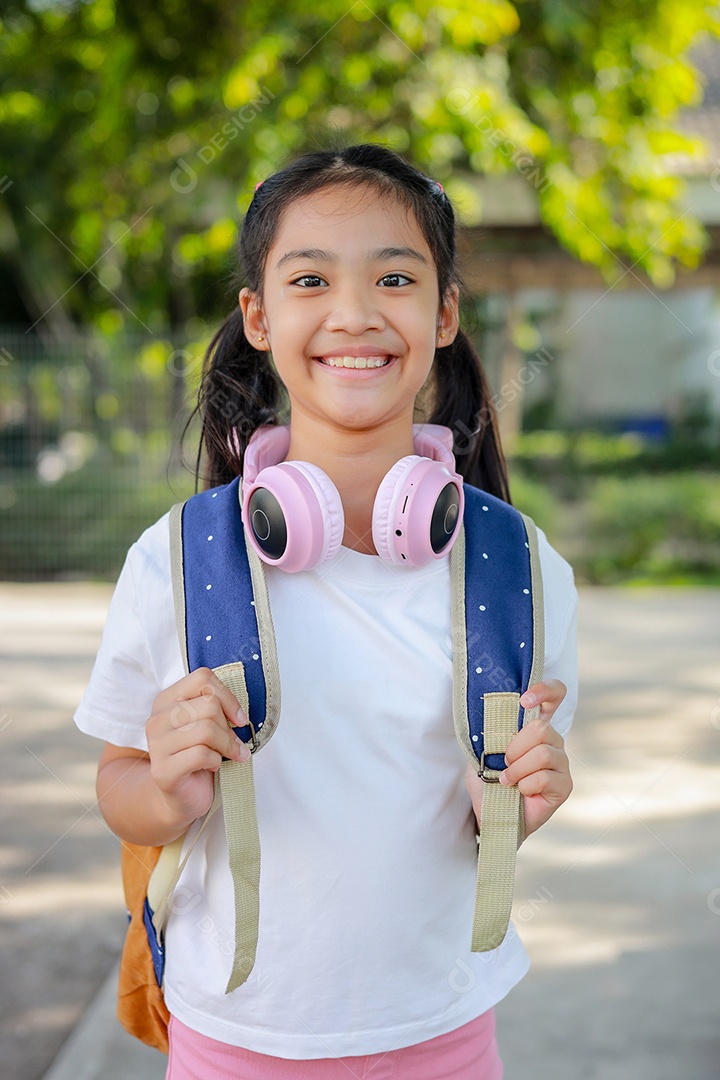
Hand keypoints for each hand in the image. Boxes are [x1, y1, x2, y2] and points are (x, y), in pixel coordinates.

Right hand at [146, 667, 250, 827]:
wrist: (182, 797)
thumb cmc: (198, 756)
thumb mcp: (207, 725)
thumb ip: (216, 710)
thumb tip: (239, 715)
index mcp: (167, 700)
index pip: (202, 679)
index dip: (228, 697)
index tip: (238, 719)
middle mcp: (157, 719)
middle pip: (209, 705)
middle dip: (228, 727)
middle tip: (231, 744)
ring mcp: (156, 745)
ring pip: (206, 729)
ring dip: (226, 746)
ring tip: (227, 755)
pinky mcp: (163, 770)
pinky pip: (201, 755)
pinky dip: (216, 761)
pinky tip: (212, 766)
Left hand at [464, 679, 571, 838]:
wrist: (491, 814)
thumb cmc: (489, 781)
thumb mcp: (483, 751)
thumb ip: (492, 733)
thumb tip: (492, 716)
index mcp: (534, 728)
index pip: (554, 696)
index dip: (545, 690)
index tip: (524, 699)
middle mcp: (552, 742)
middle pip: (541, 728)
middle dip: (515, 747)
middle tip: (504, 762)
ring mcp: (561, 764)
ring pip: (543, 754)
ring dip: (517, 769)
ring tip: (507, 780)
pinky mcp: (564, 786)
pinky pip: (546, 778)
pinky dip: (525, 785)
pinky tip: (520, 792)